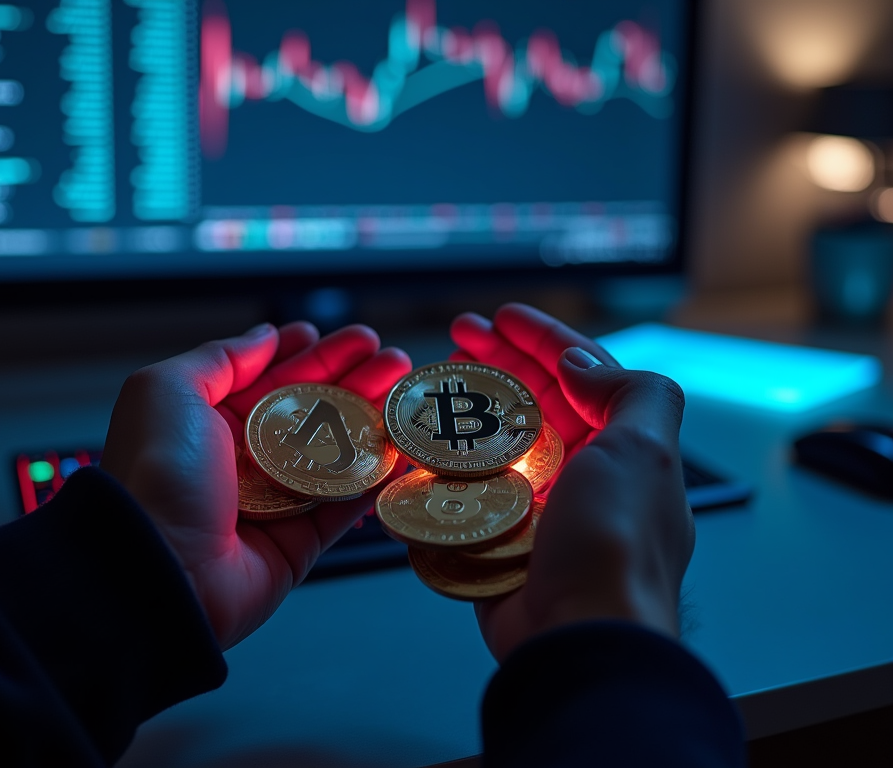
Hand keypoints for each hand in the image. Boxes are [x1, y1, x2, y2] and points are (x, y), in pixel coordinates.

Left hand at [100, 321, 411, 649]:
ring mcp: (274, 501)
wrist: (158, 571)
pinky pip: (346, 506)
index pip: (270, 378)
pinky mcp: (300, 542)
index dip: (309, 354)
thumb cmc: (155, 475)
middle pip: (312, 411)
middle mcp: (243, 459)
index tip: (345, 336)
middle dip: (354, 380)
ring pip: (337, 453)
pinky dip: (377, 480)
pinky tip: (404, 450)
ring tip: (408, 394)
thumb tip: (264, 336)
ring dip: (374, 422)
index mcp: (208, 421)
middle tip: (393, 358)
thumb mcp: (168, 391)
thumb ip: (221, 358)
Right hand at [451, 304, 693, 661]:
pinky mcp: (501, 541)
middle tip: (455, 338)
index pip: (582, 374)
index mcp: (623, 450)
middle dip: (496, 364)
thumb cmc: (615, 545)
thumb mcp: (645, 453)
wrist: (580, 641)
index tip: (499, 315)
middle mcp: (584, 475)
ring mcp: (540, 509)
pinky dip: (446, 464)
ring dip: (465, 410)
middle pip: (534, 402)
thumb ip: (631, 392)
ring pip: (497, 443)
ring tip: (431, 384)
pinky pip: (469, 491)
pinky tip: (420, 445)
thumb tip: (582, 364)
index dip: (542, 338)